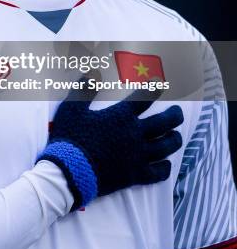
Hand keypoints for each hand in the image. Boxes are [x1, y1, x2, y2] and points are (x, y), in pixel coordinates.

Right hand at [37, 89, 183, 209]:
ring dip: (174, 140)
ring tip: (176, 136)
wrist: (70, 172)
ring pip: (166, 147)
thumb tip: (92, 73)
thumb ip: (83, 90)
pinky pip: (158, 173)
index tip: (160, 84)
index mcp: (120, 116)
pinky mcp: (135, 175)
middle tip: (178, 113)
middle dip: (174, 116)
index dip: (154, 89)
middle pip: (164, 123)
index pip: (143, 98)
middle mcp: (134, 134)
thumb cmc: (70, 139)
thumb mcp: (71, 109)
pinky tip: (166, 164)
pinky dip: (165, 167)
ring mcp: (137, 156)